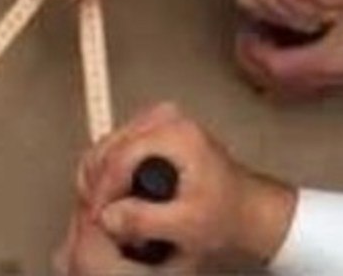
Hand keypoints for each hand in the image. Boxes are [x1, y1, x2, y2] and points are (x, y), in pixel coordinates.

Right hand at [68, 103, 295, 272]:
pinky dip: (108, 173)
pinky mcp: (152, 130)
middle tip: (96, 216)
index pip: (121, 156)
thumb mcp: (187, 224)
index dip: (103, 191)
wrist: (245, 208)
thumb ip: (145, 220)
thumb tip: (107, 216)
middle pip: (108, 147)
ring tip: (104, 210)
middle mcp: (165, 118)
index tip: (97, 216)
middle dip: (97, 184)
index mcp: (176, 133)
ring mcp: (157, 121)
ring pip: (107, 146)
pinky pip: (116, 148)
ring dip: (99, 179)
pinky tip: (112, 197)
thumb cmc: (226, 212)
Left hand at [235, 0, 342, 97]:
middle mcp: (332, 76)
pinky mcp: (341, 75)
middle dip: (254, 61)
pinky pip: (300, 81)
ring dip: (267, 66)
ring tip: (259, 39)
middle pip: (276, 83)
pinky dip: (283, 67)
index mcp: (330, 60)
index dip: (254, 50)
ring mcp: (337, 80)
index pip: (276, 68)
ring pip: (287, 86)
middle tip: (246, 35)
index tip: (246, 29)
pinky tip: (281, 44)